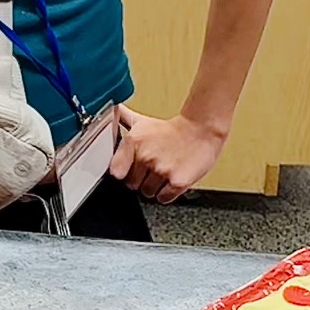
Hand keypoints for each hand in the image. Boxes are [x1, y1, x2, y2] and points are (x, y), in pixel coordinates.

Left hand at [108, 105, 225, 203]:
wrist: (201, 130)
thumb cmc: (171, 129)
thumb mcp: (141, 122)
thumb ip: (121, 119)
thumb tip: (109, 111)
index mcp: (133, 142)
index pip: (116, 171)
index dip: (121, 173)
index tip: (126, 172)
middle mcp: (145, 157)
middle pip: (131, 184)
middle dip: (139, 180)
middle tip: (150, 170)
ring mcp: (162, 170)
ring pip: (147, 192)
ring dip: (153, 187)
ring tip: (162, 173)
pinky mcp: (177, 182)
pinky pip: (163, 198)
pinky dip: (166, 194)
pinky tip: (170, 181)